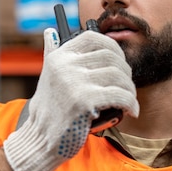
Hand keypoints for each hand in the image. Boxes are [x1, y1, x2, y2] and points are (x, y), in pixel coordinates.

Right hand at [3, 28, 138, 170]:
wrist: (40, 138)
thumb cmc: (49, 108)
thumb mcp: (47, 74)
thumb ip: (52, 52)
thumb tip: (50, 32)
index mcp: (59, 56)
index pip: (93, 37)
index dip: (112, 46)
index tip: (119, 60)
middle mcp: (66, 65)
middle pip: (111, 57)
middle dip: (125, 71)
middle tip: (126, 84)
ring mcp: (74, 82)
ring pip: (118, 76)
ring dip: (130, 89)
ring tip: (129, 98)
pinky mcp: (84, 101)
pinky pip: (119, 95)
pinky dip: (130, 103)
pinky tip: (131, 110)